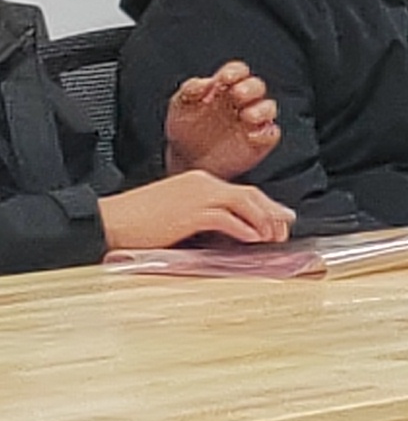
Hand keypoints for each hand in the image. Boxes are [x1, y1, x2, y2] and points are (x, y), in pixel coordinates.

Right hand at [95, 172, 295, 253]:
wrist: (108, 220)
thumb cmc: (137, 220)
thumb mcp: (176, 211)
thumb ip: (202, 214)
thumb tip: (228, 229)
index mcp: (198, 181)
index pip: (242, 190)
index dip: (266, 205)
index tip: (281, 217)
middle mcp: (202, 183)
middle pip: (249, 194)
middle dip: (272, 212)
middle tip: (286, 228)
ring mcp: (196, 196)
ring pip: (244, 203)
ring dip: (263, 221)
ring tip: (274, 236)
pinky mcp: (189, 212)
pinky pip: (225, 218)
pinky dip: (243, 228)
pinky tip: (253, 239)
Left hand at [160, 62, 279, 179]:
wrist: (188, 161)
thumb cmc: (186, 129)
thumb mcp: (181, 106)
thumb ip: (190, 90)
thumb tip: (204, 82)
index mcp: (225, 87)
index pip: (237, 71)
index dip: (235, 72)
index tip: (226, 78)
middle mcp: (243, 101)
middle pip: (256, 86)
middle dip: (250, 88)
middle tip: (238, 94)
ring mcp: (254, 120)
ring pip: (268, 107)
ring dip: (261, 110)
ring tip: (248, 116)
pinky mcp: (261, 140)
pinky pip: (271, 133)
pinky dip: (266, 134)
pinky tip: (251, 137)